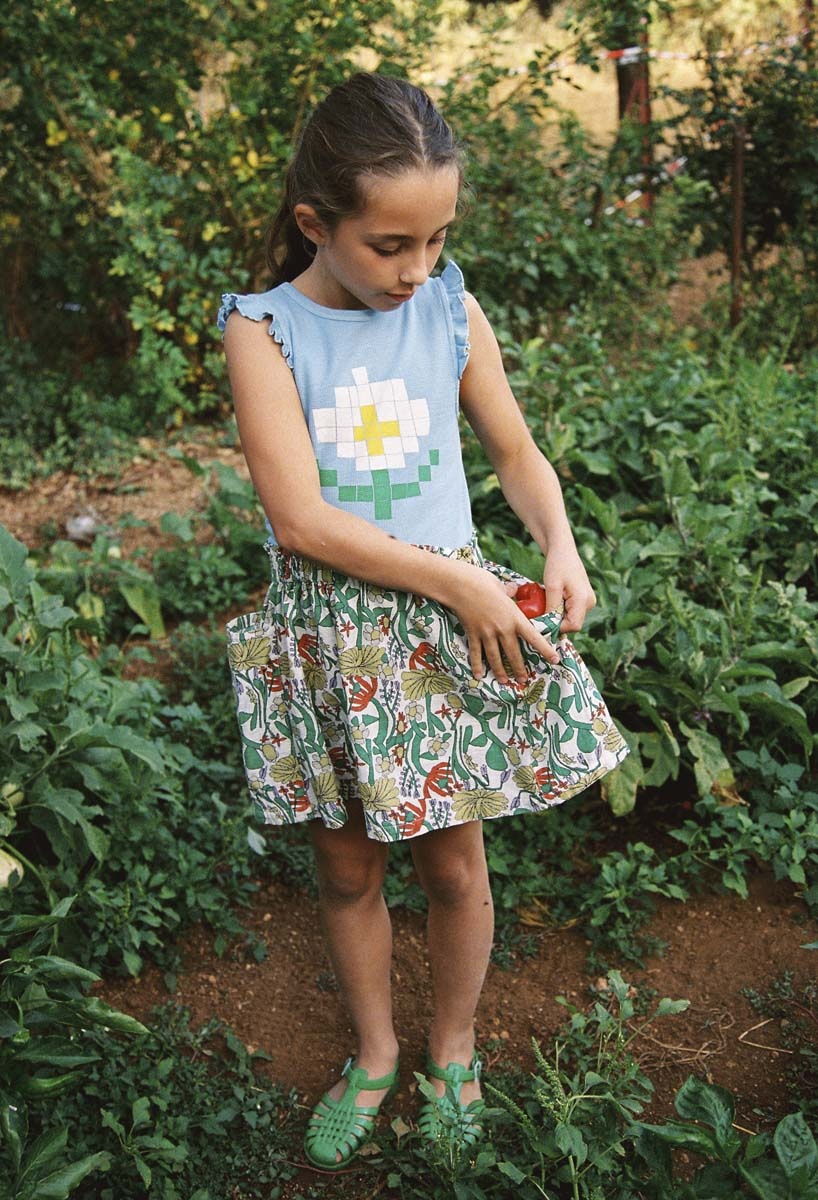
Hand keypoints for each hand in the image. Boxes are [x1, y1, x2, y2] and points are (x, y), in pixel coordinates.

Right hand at [443, 562, 560, 683]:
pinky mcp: (473, 634)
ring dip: (500, 671)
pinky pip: (476, 653)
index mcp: (514, 617)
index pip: (534, 637)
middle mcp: (502, 628)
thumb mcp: (501, 585)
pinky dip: (477, 665)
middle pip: (513, 653)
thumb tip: (513, 589)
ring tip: (504, 681)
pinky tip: (478, 675)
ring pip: (495, 657)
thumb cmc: (481, 581)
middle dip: (519, 668)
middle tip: (524, 680)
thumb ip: (509, 592)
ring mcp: (487, 633)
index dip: (545, 650)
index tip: (555, 660)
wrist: (459, 585)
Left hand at [542, 542, 595, 632]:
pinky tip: (553, 598)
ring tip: (548, 600)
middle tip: (542, 608)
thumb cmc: (557, 565)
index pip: (573, 626)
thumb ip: (551, 608)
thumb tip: (547, 627)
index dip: (557, 627)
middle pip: (572, 624)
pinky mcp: (583, 599)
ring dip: (557, 614)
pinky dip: (560, 609)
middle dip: (556, 620)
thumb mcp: (552, 587)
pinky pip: (571, 611)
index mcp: (584, 600)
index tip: (543, 619)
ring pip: (570, 618)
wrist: (562, 550)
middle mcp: (589, 603)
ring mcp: (588, 601)